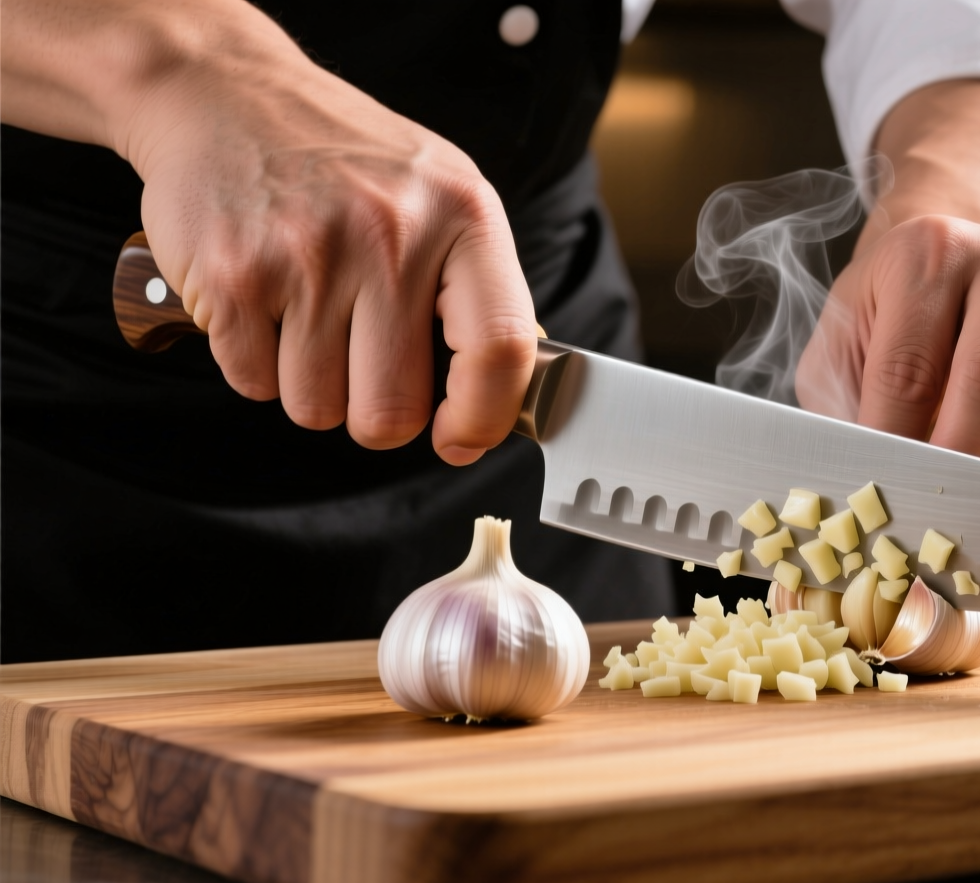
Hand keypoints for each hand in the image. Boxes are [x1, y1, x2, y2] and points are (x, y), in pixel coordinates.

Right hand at [3, 1, 536, 464]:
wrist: (222, 93)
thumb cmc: (345, 159)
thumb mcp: (442, 194)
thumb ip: (479, 288)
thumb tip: (503, 397)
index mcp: (463, 216)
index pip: (500, 349)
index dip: (483, 417)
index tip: (460, 439)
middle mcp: (391, 236)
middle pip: (392, 410)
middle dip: (374, 413)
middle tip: (361, 366)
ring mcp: (308, 257)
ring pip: (315, 407)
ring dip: (309, 384)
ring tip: (307, 312)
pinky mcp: (234, 276)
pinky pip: (252, 383)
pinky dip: (254, 362)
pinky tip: (262, 301)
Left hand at [797, 215, 979, 483]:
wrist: (953, 260)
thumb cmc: (888, 311)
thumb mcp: (844, 337)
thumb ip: (841, 404)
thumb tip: (859, 488)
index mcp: (929, 255)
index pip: (910, 369)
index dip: (894, 446)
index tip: (882, 498)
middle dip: (962, 465)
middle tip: (935, 520)